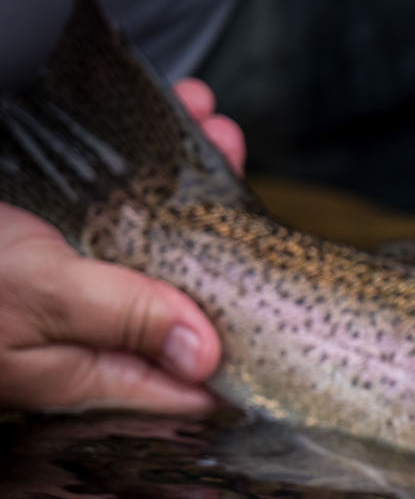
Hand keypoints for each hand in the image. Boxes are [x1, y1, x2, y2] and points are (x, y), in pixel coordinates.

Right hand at [0, 80, 241, 412]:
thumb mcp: (39, 293)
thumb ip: (126, 315)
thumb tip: (207, 354)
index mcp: (90, 372)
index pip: (194, 385)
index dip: (249, 345)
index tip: (291, 291)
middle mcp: (88, 338)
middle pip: (185, 295)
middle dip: (221, 229)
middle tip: (231, 151)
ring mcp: (69, 292)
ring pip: (154, 242)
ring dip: (184, 178)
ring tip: (205, 118)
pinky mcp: (48, 249)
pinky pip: (114, 211)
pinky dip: (139, 165)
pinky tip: (160, 113)